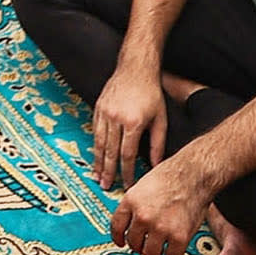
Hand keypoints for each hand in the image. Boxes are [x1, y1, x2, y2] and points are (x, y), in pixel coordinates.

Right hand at [91, 63, 168, 190]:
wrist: (135, 68)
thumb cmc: (151, 93)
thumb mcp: (161, 119)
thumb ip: (157, 144)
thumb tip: (156, 165)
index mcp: (132, 123)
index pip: (128, 154)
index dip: (127, 172)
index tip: (128, 184)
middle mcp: (115, 119)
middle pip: (109, 151)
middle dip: (108, 171)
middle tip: (105, 186)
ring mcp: (104, 112)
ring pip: (99, 142)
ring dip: (97, 161)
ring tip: (96, 175)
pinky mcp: (97, 107)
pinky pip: (94, 130)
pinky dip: (94, 144)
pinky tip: (95, 154)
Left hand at [111, 158, 210, 254]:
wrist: (193, 174)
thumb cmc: (171, 177)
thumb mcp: (142, 187)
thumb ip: (135, 205)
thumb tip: (130, 222)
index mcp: (131, 202)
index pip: (116, 227)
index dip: (118, 238)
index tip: (121, 242)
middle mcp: (143, 216)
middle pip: (133, 243)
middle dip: (139, 245)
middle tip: (146, 244)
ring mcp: (161, 228)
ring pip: (150, 254)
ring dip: (155, 253)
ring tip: (160, 247)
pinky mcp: (180, 237)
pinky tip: (174, 249)